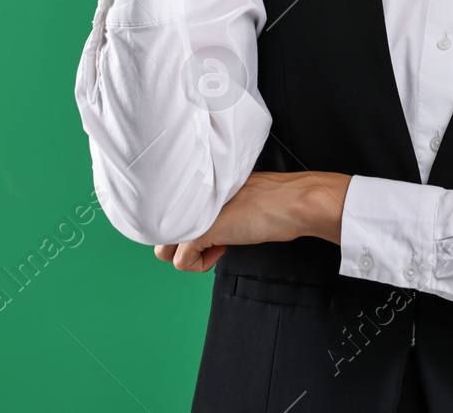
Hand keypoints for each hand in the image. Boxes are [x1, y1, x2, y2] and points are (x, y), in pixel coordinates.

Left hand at [153, 171, 351, 271]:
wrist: (291, 203)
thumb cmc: (272, 201)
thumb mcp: (233, 199)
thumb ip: (211, 205)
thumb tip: (203, 223)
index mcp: (196, 187)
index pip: (169, 214)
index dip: (189, 229)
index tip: (214, 229)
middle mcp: (188, 198)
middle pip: (160, 232)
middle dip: (184, 244)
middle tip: (213, 240)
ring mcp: (192, 215)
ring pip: (163, 250)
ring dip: (189, 256)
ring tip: (217, 246)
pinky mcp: (200, 232)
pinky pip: (181, 262)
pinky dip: (201, 265)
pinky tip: (223, 250)